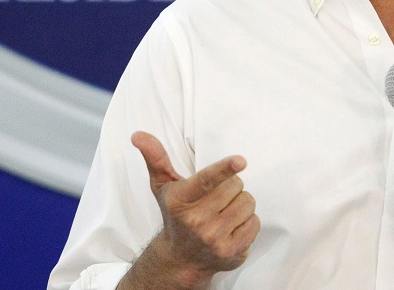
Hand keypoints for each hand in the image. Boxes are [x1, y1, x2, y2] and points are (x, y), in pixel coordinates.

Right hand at [128, 131, 259, 288]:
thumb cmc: (175, 215)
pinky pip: (255, 222)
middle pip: (236, 186)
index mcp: (180, 200)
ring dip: (240, 203)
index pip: (206, 180)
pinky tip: (231, 227)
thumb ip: (155, 157)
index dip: (224, 168)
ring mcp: (214, 239)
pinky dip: (247, 221)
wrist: (181, 258)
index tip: (240, 161)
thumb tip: (138, 135)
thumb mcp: (163, 186)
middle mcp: (196, 221)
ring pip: (247, 202)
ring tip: (223, 212)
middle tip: (216, 198)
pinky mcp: (231, 252)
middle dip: (231, 187)